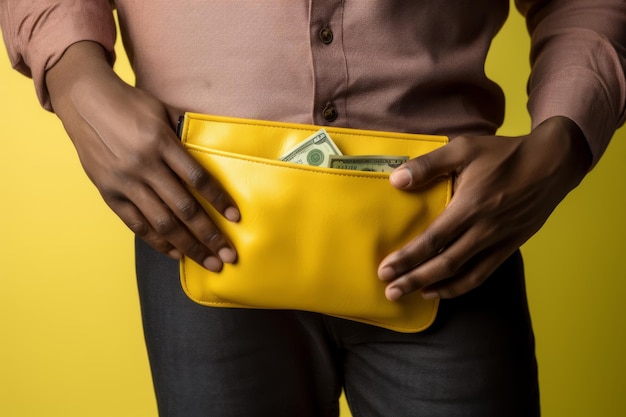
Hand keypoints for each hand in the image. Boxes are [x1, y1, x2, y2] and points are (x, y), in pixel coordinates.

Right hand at [46, 41, 238, 270]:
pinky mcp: (109, 193)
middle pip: (183, 208)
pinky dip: (157, 242)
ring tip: (209, 262)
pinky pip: (136, 224)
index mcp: (161, 142)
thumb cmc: (129, 103)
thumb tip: (214, 151)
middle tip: (228, 254)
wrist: (83, 100)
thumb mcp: (162, 110)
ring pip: (162, 222)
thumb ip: (186, 133)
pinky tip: (176, 253)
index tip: (235, 218)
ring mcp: (124, 182)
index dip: (219, 200)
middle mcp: (144, 165)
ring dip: (188, 246)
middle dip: (209, 235)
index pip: (198, 178)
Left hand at [378, 116, 591, 299]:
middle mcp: (483, 230)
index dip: (407, 258)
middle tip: (390, 292)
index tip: (385, 270)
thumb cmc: (503, 154)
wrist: (551, 164)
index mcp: (469, 206)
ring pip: (462, 274)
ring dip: (434, 287)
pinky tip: (441, 289)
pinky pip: (482, 274)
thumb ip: (428, 165)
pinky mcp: (509, 247)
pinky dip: (460, 286)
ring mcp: (498, 242)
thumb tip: (396, 180)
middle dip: (413, 279)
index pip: (432, 240)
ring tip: (410, 295)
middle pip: (443, 264)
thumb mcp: (464, 148)